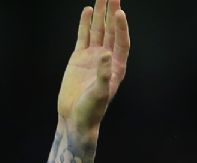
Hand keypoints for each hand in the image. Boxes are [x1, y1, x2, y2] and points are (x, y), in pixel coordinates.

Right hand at [57, 0, 129, 137]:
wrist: (76, 118)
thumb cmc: (91, 111)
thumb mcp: (99, 94)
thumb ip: (103, 75)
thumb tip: (105, 54)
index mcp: (116, 67)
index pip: (121, 42)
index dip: (121, 27)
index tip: (119, 12)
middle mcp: (107, 59)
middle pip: (111, 31)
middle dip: (112, 12)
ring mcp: (93, 57)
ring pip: (98, 30)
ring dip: (100, 14)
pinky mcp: (79, 58)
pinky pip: (84, 36)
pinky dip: (85, 24)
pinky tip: (87, 11)